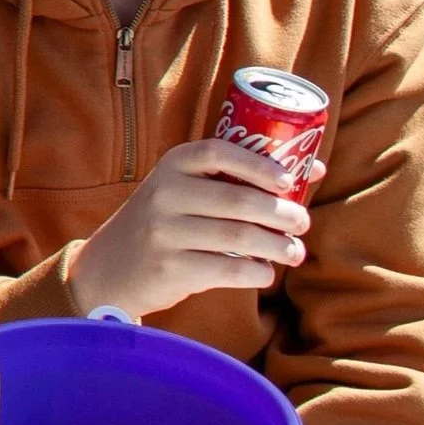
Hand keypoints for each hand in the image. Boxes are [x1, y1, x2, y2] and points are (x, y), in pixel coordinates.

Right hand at [70, 139, 324, 319]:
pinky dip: (257, 273)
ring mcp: (165, 231)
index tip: (289, 179)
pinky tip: (265, 272)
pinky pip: (228, 271)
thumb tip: (313, 167)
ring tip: (294, 251)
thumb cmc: (165, 223)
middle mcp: (164, 193)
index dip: (258, 163)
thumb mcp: (184, 191)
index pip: (217, 151)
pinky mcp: (170, 268)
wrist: (110, 267)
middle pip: (237, 200)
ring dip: (278, 246)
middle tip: (302, 222)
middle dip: (282, 213)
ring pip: (238, 238)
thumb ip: (237, 179)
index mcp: (171, 165)